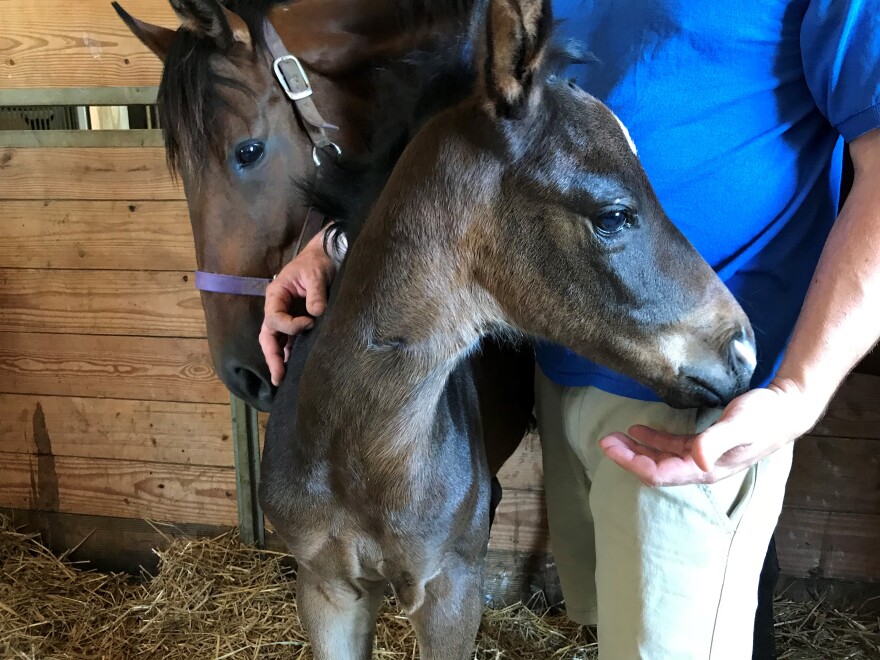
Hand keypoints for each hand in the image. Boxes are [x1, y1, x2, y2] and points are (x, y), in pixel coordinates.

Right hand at [259, 231, 335, 385]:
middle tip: (279, 377)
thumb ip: (316, 294)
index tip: (309, 323)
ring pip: (277, 341)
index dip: (289, 326)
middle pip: (268, 336)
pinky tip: (295, 368)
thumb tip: (316, 314)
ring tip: (284, 379)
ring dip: (280, 359)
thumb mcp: (317, 274)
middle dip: (272, 356)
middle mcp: (277, 307)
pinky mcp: (298, 320)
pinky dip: (291, 353)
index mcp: (276, 294)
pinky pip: (290, 340)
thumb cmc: (318, 262)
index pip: (274, 318)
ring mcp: (286, 315)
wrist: (327, 257)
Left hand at [598, 379, 822, 485]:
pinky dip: (653, 440)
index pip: (659, 474)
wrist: (788, 409)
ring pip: (661, 458)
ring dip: (637, 449)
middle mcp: (701, 467)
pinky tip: (639, 430)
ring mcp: (702, 457)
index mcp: (706, 469)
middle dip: (628, 458)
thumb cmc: (765, 417)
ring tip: (615, 436)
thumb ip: (717, 440)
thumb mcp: (740, 424)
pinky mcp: (705, 444)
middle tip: (604, 441)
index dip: (631, 463)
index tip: (609, 446)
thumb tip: (695, 458)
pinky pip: (672, 447)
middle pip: (655, 469)